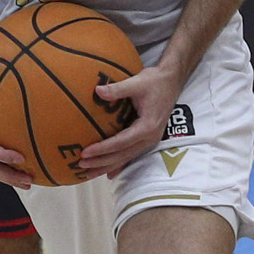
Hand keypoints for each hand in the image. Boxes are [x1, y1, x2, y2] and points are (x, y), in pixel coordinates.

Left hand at [77, 61, 181, 176]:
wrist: (172, 81)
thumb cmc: (155, 81)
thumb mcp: (137, 82)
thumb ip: (118, 89)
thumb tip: (97, 91)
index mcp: (147, 126)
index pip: (120, 142)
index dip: (102, 149)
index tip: (85, 153)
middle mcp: (150, 137)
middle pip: (122, 155)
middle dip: (101, 162)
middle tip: (81, 165)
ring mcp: (150, 140)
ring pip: (126, 157)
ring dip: (107, 166)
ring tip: (88, 173)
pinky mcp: (148, 138)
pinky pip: (131, 154)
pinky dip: (119, 164)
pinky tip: (108, 173)